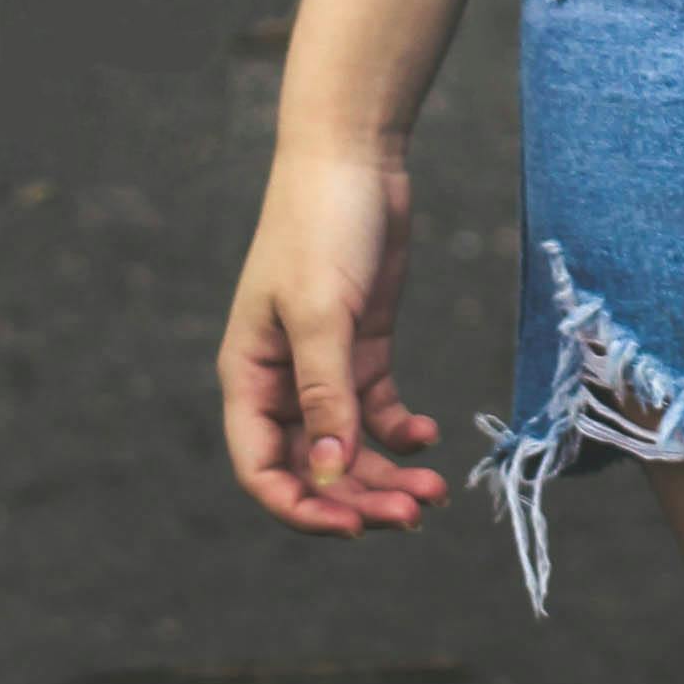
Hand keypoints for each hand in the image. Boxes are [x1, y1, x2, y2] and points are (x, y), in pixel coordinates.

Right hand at [218, 128, 448, 535]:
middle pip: (314, 469)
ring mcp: (324, 368)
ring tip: (435, 493)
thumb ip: (326, 394)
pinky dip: (402, 434)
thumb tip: (329, 473)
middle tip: (416, 514)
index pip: (261, 469)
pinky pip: (378, 414)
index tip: (354, 526)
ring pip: (350, 448)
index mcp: (249, 378)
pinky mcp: (363, 350)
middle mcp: (282, 383)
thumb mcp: (322, 312)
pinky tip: (429, 437)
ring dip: (387, 476)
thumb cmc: (320, 226)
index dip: (302, 507)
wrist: (354, 158)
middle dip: (359, 499)